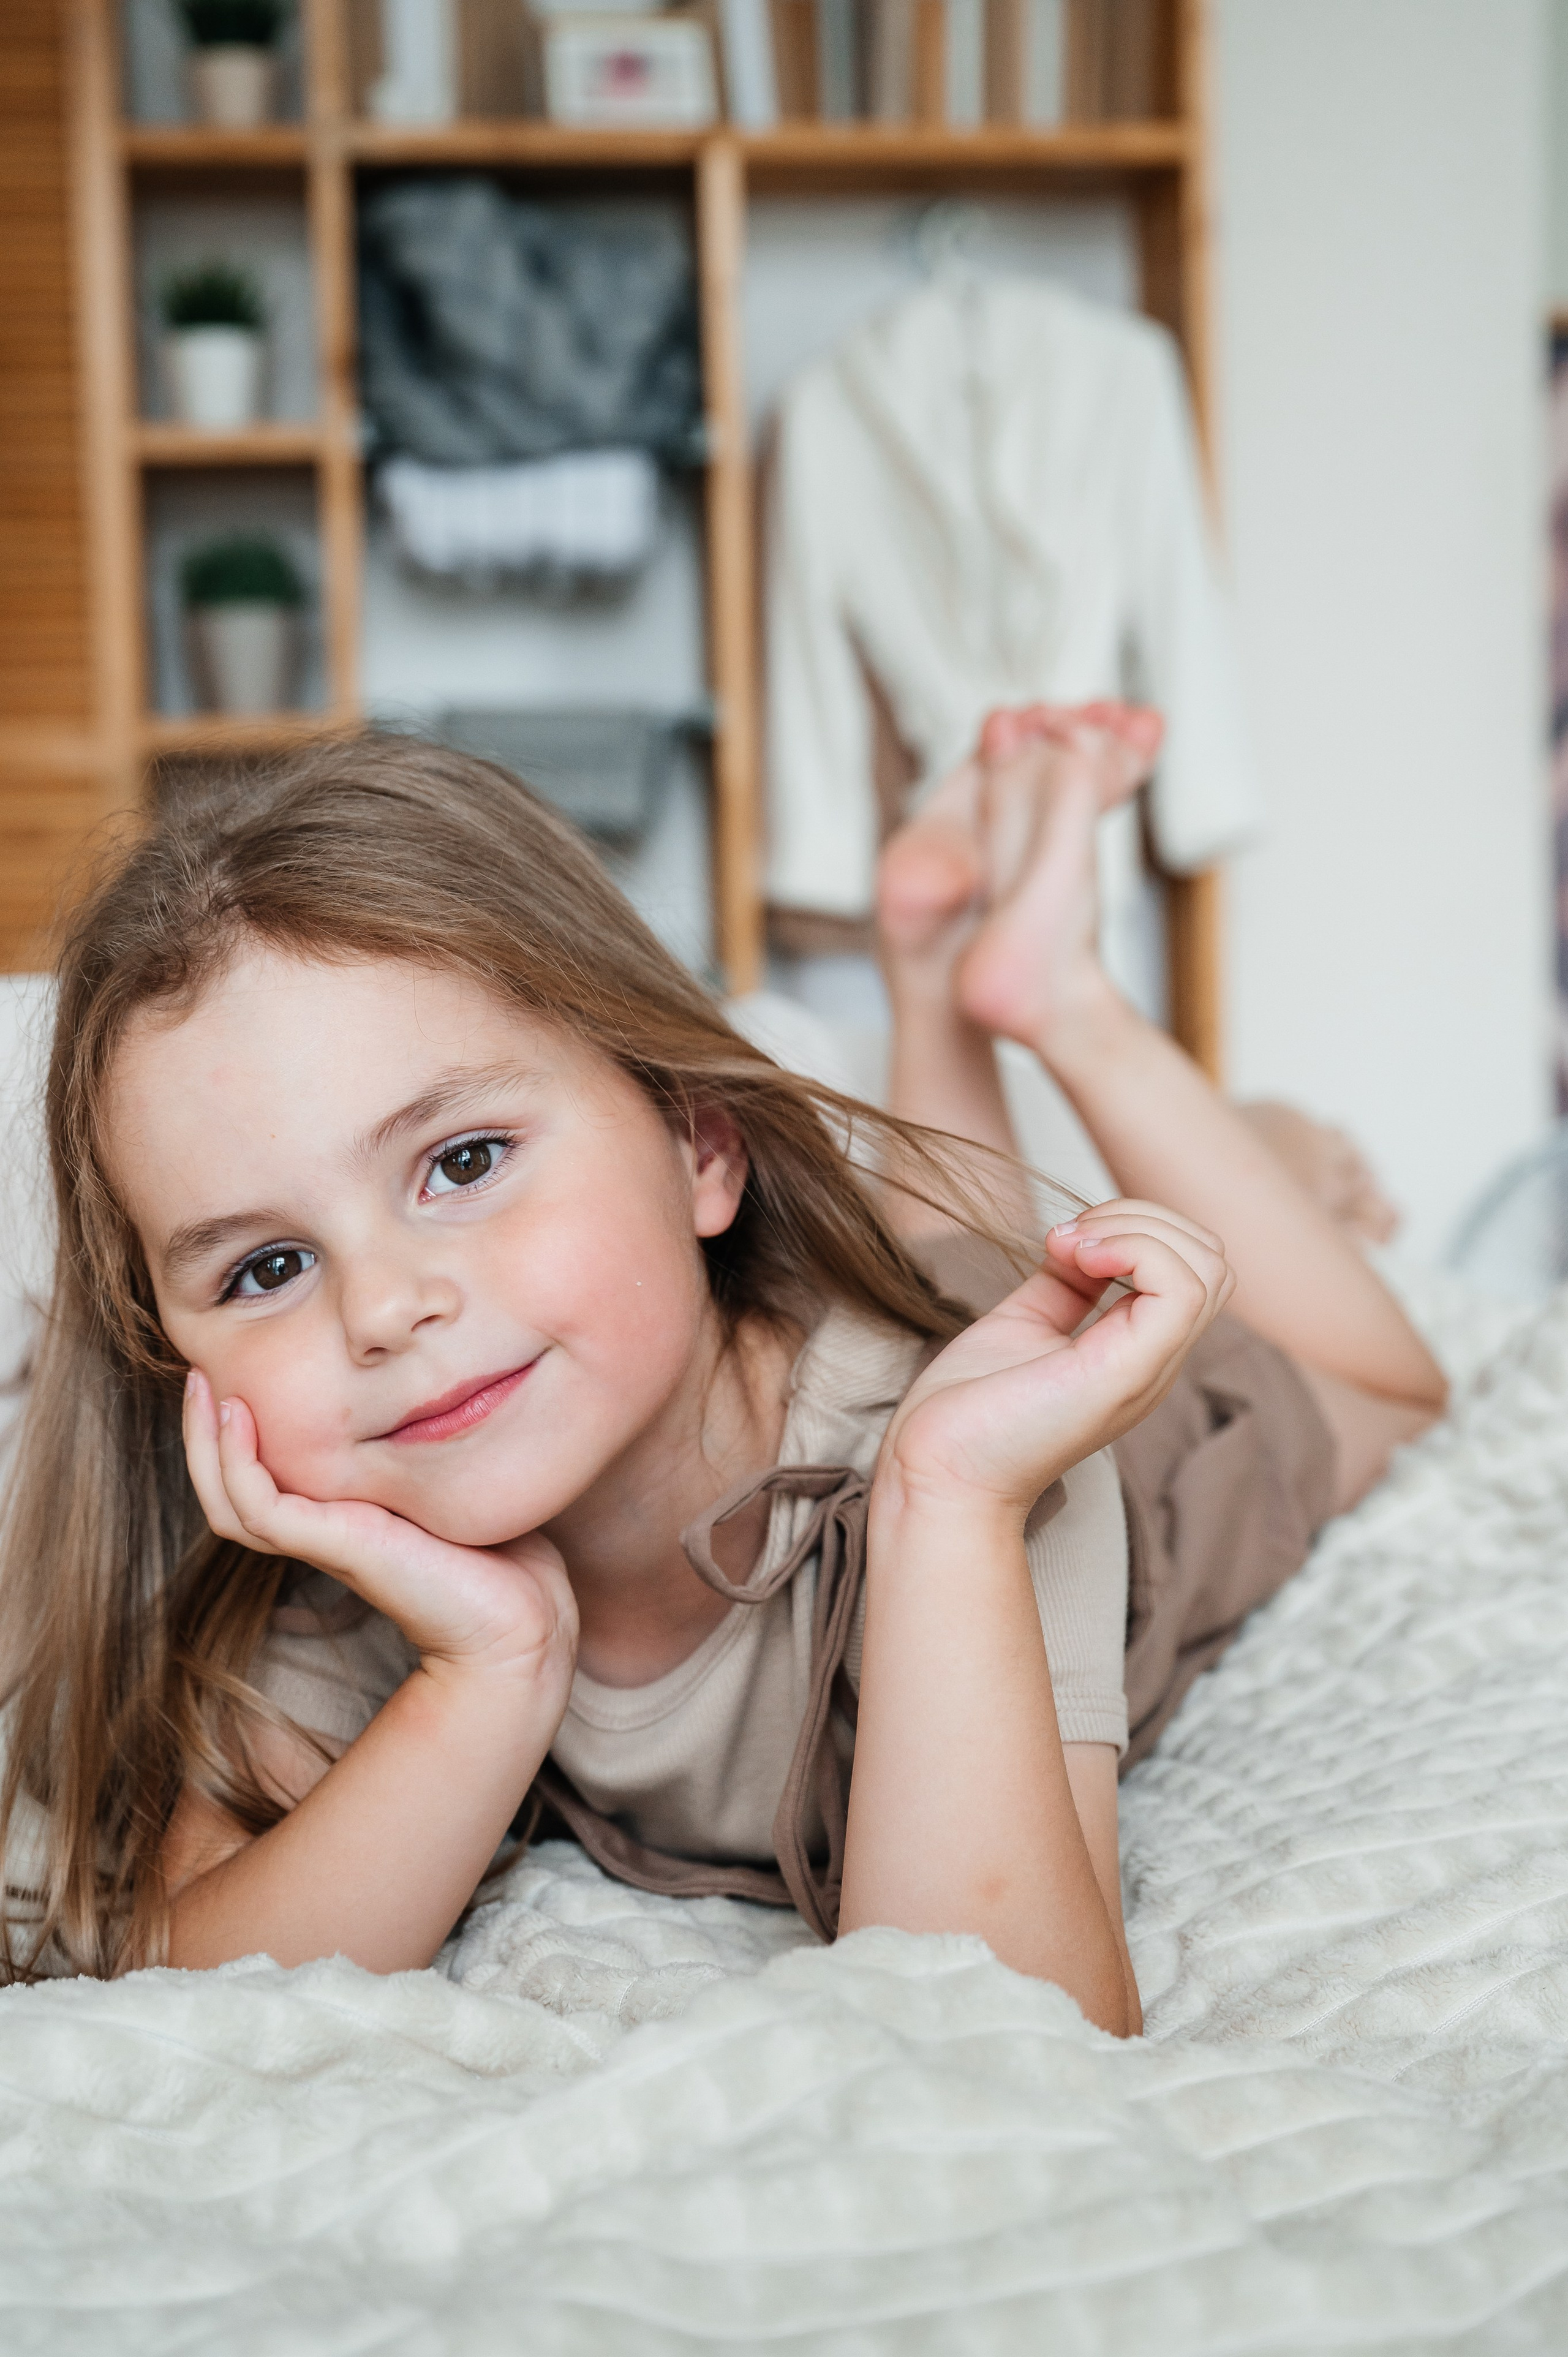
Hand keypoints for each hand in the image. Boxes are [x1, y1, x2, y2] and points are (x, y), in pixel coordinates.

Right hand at [182, 1370, 577, 1704]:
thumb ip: (426, 1453)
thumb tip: (439, 1397)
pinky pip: (259, 1506)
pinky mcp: (336, 1547)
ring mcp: (325, 1543)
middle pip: (228, 1491)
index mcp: (340, 1522)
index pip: (262, 1482)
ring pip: (230, 1500)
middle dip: (203, 1432)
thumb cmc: (499, 1555)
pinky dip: (237, 1462)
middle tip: (195, 1374)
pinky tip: (239, 1416)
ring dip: (206, 1443)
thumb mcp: (450, 1484)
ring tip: (203, 1387)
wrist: (521, 1617)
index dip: (236, 1437)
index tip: (234, 1376)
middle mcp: (323, 1535)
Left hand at [877, 1201, 1231, 1518]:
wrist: (935, 1468)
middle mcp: (1154, 1360)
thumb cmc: (968, 1410)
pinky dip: (1135, 1248)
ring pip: (1208, 1265)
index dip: (1136, 1226)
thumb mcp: (1026, 1324)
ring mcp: (1148, 1368)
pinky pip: (1184, 1288)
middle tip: (1069, 1236)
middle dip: (1142, 1216)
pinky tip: (1078, 1257)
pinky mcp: (1129, 1372)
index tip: (1062, 1238)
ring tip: (1070, 1245)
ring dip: (1137, 1227)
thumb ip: (1062, 1284)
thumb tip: (1077, 1237)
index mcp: (1134, 1349)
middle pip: (1209, 1257)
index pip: (1188, 1265)